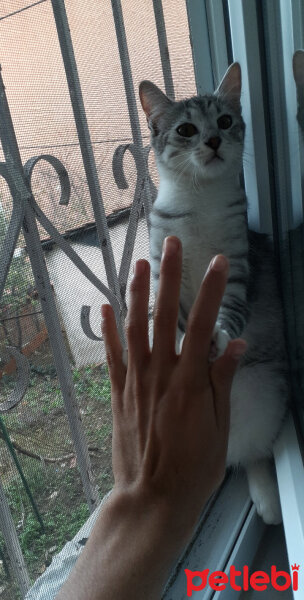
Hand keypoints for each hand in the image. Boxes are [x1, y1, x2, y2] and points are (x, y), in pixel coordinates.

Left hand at [101, 236, 246, 538]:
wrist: (152, 497)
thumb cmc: (193, 466)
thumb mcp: (220, 427)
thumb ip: (223, 382)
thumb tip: (236, 345)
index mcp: (190, 382)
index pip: (204, 325)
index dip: (212, 290)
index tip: (219, 262)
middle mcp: (160, 373)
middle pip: (164, 315)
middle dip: (169, 276)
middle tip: (171, 244)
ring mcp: (135, 381)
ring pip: (134, 328)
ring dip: (136, 293)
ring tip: (138, 263)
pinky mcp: (118, 393)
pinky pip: (111, 355)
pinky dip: (108, 329)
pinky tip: (105, 306)